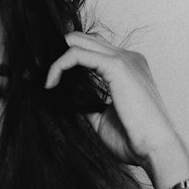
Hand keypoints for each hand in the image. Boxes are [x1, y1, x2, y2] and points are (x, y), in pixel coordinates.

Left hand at [43, 32, 188, 185]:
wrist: (157, 150)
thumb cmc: (135, 140)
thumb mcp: (102, 118)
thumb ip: (85, 102)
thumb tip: (64, 97)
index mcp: (128, 68)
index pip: (91, 50)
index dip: (65, 59)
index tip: (44, 77)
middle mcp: (128, 58)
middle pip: (82, 39)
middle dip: (54, 52)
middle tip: (32, 71)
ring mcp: (124, 59)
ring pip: (78, 41)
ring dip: (53, 57)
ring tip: (36, 76)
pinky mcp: (117, 66)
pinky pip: (78, 54)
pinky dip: (59, 66)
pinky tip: (50, 83)